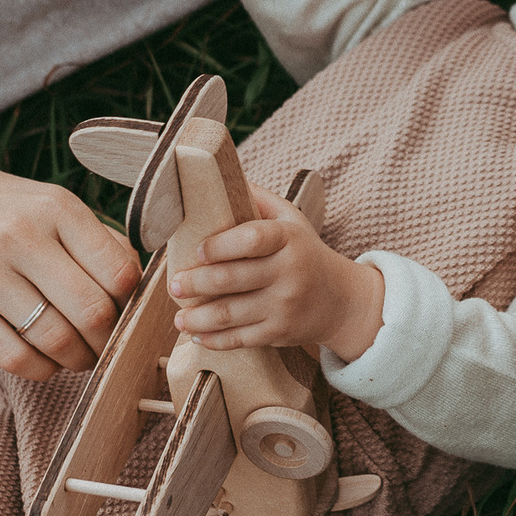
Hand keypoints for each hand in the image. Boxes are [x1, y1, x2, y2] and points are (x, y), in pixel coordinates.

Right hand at [0, 103, 140, 379]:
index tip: (125, 312)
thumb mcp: (43, 200)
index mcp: (56, 207)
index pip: (120, 271)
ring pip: (56, 341)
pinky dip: (41, 369)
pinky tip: (44, 360)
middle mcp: (23, 237)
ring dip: (77, 360)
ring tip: (77, 356)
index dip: (132, 303)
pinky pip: (14, 357)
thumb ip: (89, 238)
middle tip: (105, 345)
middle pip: (93, 312)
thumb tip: (134, 286)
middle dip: (108, 340)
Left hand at [168, 189, 385, 360]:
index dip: (220, 246)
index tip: (198, 250)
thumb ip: (259, 200)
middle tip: (174, 285)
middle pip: (232, 279)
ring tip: (179, 317)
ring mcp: (284, 305)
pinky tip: (198, 335)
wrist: (341, 299)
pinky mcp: (280, 332)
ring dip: (198, 318)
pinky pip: (241, 339)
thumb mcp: (292, 219)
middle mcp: (288, 272)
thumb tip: (217, 175)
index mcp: (288, 239)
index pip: (251, 239)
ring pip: (231, 314)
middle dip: (196, 283)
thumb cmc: (305, 252)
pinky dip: (215, 340)